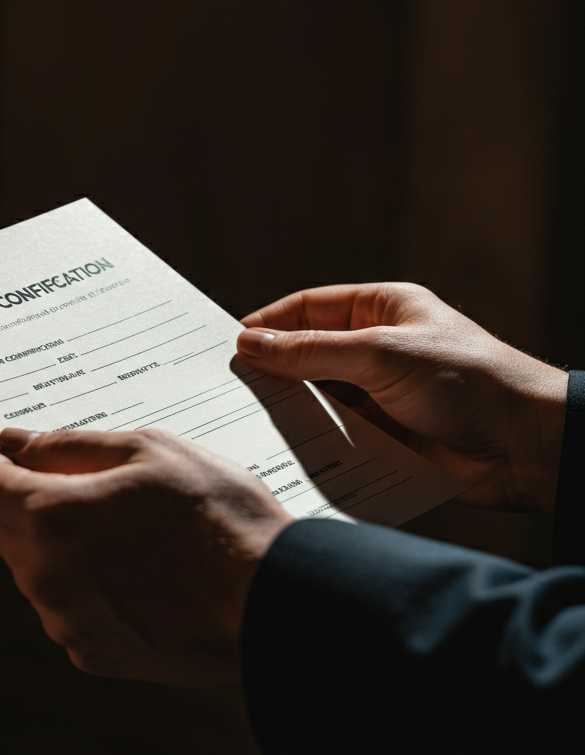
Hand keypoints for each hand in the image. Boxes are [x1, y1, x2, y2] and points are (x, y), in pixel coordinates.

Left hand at [0, 427, 291, 685]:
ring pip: (35, 570)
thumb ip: (66, 445)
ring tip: (129, 532)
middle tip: (97, 488)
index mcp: (50, 519)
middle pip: (4, 527)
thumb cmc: (219, 516)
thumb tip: (14, 443)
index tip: (35, 457)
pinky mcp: (94, 654)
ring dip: (60, 545)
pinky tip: (138, 572)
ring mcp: (67, 623)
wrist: (275, 600)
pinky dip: (86, 586)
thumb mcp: (147, 451)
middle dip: (34, 501)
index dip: (6, 462)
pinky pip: (66, 608)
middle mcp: (45, 578)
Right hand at [236, 282, 567, 512]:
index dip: (269, 323)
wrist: (525, 447)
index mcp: (382, 309)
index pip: (311, 307)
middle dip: (274, 368)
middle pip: (309, 353)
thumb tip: (250, 344)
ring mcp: (381, 393)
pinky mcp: (384, 434)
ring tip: (250, 417)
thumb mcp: (379, 355)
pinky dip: (312, 438)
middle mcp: (377, 347)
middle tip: (230, 385)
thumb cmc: (466, 381)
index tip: (231, 344)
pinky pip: (335, 432)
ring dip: (291, 407)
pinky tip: (286, 445)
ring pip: (319, 396)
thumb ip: (310, 352)